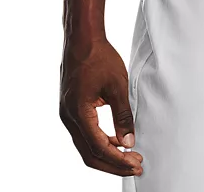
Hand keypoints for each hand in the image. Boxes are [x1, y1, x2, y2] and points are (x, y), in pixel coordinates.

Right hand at [59, 38, 143, 177]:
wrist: (82, 38)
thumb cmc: (99, 57)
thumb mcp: (117, 86)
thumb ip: (123, 115)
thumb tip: (129, 142)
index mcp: (79, 113)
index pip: (99, 148)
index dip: (118, 160)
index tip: (136, 164)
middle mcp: (69, 118)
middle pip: (89, 154)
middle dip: (113, 163)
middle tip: (136, 166)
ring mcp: (67, 114)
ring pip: (85, 146)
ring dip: (107, 153)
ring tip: (129, 155)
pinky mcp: (70, 108)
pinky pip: (84, 133)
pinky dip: (100, 141)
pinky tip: (116, 140)